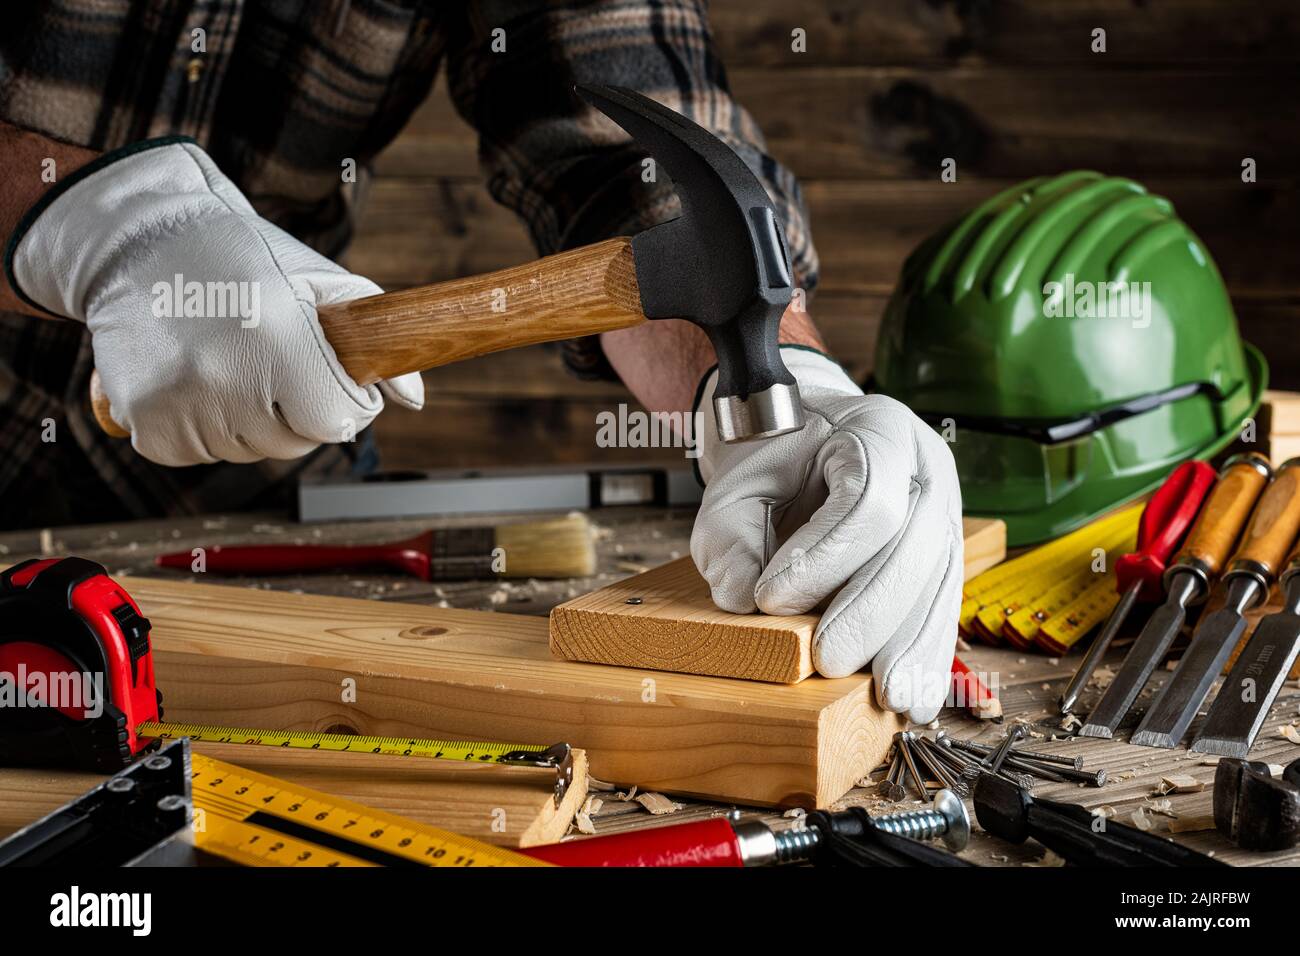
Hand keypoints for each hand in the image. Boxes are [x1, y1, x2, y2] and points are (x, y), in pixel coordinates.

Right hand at [7, 138, 421, 465]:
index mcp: (280, 338)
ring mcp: (179, 400)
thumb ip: (376, 339)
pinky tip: (194, 380)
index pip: (335, 420)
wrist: (141, 240)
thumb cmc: (245, 258)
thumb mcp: (320, 282)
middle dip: (295, 412)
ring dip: (246, 421)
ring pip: (244, 451)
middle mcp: (228, 374)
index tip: (327, 376)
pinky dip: (198, 429)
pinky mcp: (142, 418)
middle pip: (292, 443)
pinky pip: (191, 454)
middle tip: (275, 364)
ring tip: (229, 362)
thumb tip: (415, 400)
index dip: (341, 401)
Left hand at [691, 347, 962, 722]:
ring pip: (938, 582)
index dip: (824, 557)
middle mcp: (926, 469)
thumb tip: (737, 598)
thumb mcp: (737, 483)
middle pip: (914, 545)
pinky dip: (927, 656)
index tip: (770, 599)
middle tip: (828, 660)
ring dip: (911, 646)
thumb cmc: (773, 456)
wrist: (805, 438)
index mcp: (879, 429)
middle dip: (871, 612)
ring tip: (888, 697)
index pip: (867, 499)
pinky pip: (942, 608)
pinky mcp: (944, 556)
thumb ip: (728, 534)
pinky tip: (916, 699)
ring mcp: (945, 512)